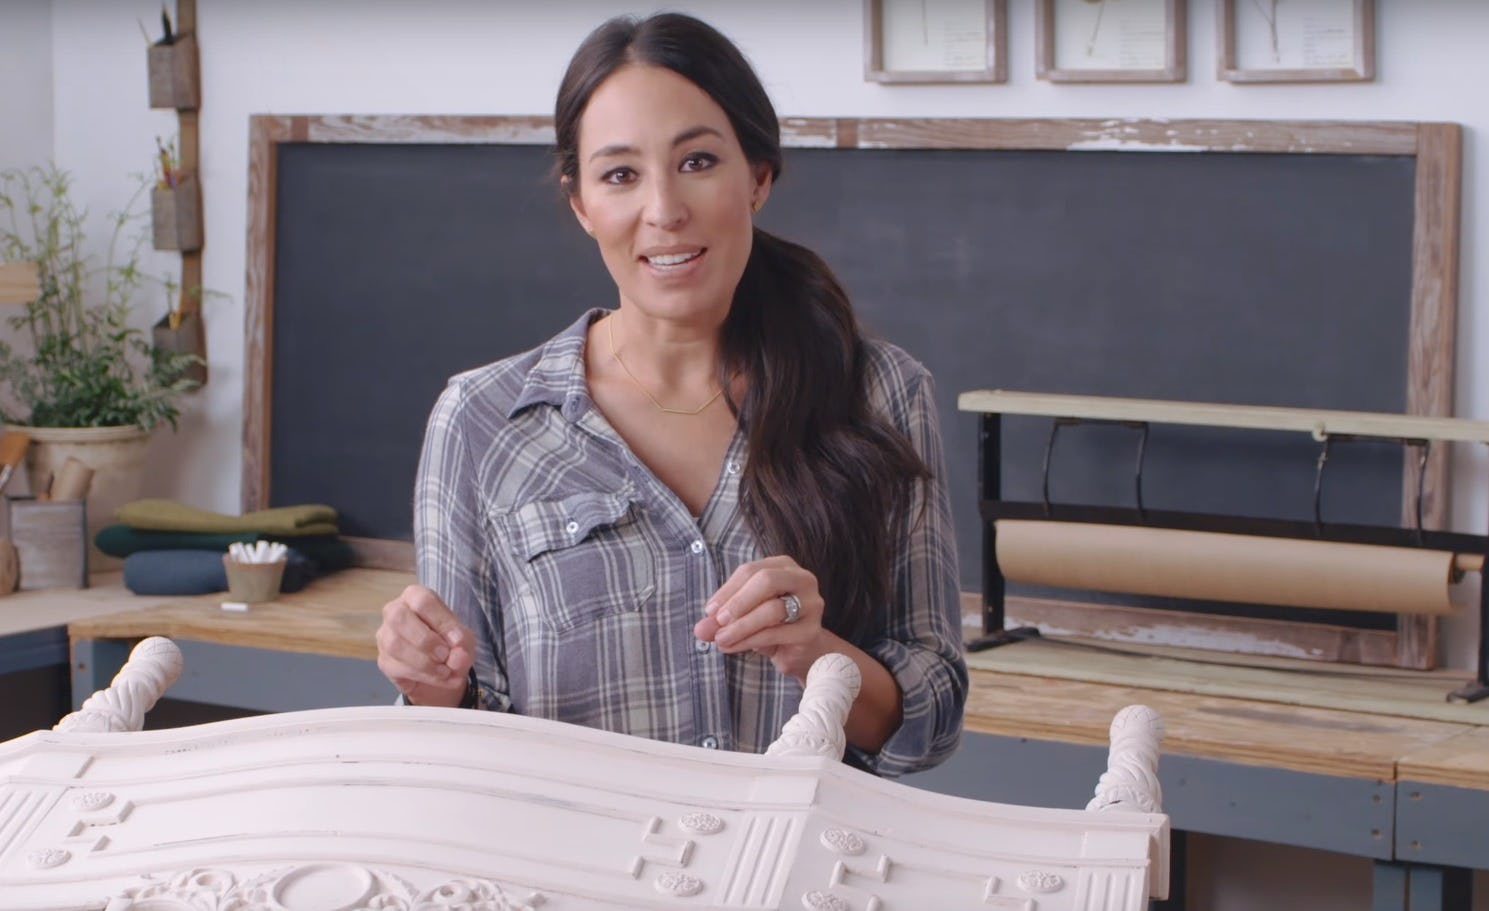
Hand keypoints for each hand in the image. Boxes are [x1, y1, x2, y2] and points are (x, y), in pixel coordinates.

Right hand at [376, 584, 475, 706]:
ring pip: (395, 645)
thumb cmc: (450, 642)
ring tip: (446, 671)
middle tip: (445, 655)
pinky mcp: (384, 660)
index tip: (457, 640)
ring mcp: (385, 636)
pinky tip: (439, 678)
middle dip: (425, 640)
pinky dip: (423, 676)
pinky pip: (397, 667)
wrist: (442, 670)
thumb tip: (457, 656)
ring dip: (425, 663)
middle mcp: (395, 611)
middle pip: (399, 618)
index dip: (441, 621)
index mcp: (415, 596)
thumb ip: (462, 644)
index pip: (422, 600)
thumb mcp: (463, 639)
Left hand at [693, 555, 830, 681]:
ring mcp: (811, 605)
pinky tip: (733, 647)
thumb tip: (700, 629)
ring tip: (720, 640)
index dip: (727, 590)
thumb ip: (722, 619)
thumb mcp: (743, 617)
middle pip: (766, 580)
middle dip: (737, 602)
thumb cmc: (771, 626)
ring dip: (741, 626)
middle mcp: (802, 579)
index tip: (709, 611)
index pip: (751, 570)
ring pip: (772, 609)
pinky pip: (775, 633)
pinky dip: (749, 640)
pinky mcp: (811, 631)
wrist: (802, 651)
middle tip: (717, 621)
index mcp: (783, 566)